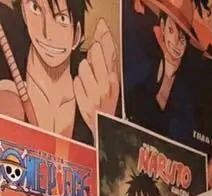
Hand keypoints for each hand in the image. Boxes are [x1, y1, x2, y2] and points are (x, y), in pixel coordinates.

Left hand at [74, 18, 119, 138]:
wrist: (104, 128)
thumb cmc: (107, 104)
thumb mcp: (112, 83)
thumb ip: (108, 61)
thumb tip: (102, 36)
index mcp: (115, 80)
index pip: (109, 51)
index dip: (102, 40)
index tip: (100, 30)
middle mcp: (106, 86)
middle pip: (95, 55)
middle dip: (92, 54)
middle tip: (93, 58)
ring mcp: (94, 95)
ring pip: (83, 67)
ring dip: (83, 71)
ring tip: (87, 80)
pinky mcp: (84, 102)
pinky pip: (76, 83)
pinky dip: (78, 85)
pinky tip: (83, 91)